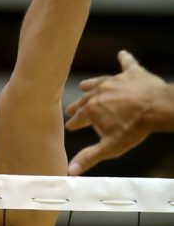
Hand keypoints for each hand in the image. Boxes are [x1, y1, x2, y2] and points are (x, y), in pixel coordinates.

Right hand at [65, 51, 166, 173]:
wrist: (157, 108)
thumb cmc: (133, 128)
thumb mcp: (109, 147)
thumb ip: (88, 157)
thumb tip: (69, 171)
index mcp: (92, 110)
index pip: (79, 119)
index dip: (74, 124)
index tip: (70, 127)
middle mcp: (99, 92)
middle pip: (85, 99)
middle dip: (77, 105)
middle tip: (70, 108)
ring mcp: (116, 81)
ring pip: (99, 81)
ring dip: (91, 84)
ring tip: (83, 84)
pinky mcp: (132, 73)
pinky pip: (127, 63)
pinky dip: (124, 59)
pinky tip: (122, 53)